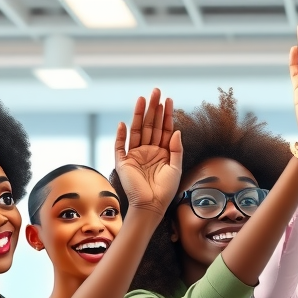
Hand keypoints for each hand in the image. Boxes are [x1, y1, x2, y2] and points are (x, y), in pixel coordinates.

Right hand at [114, 88, 182, 214]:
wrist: (152, 206)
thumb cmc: (166, 190)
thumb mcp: (176, 168)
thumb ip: (176, 149)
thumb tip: (177, 130)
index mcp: (162, 152)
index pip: (164, 129)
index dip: (166, 115)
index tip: (169, 100)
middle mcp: (148, 150)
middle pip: (150, 125)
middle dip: (153, 108)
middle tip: (156, 91)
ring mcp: (135, 155)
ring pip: (137, 130)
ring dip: (139, 114)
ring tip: (142, 98)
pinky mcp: (123, 162)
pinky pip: (120, 146)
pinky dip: (120, 135)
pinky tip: (124, 123)